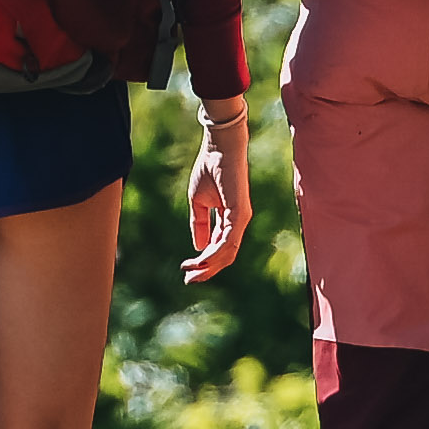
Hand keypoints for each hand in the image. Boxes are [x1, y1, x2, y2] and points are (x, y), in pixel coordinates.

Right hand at [183, 94, 252, 283]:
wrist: (218, 147)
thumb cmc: (209, 169)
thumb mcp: (199, 202)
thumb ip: (200, 224)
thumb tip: (198, 247)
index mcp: (230, 219)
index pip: (220, 248)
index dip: (204, 262)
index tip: (186, 271)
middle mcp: (239, 222)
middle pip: (226, 256)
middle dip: (207, 270)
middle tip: (189, 280)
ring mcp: (241, 218)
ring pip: (228, 252)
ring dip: (209, 265)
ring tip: (191, 272)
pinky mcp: (240, 213)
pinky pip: (228, 240)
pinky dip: (214, 252)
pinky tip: (200, 258)